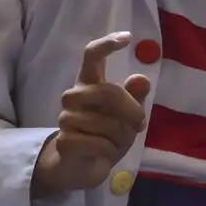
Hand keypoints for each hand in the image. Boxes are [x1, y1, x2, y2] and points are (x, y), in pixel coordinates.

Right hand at [33, 33, 151, 198]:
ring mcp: (66, 119)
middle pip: (107, 92)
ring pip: (106, 123)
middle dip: (131, 111)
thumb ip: (135, 97)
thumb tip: (142, 79)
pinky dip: (109, 151)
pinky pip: (99, 143)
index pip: (92, 56)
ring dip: (120, 137)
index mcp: (90, 84)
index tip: (127, 37)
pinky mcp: (64, 142)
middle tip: (138, 124)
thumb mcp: (128, 117)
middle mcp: (74, 97)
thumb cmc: (107, 135)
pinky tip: (104, 152)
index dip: (107, 44)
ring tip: (115, 142)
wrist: (83, 167)